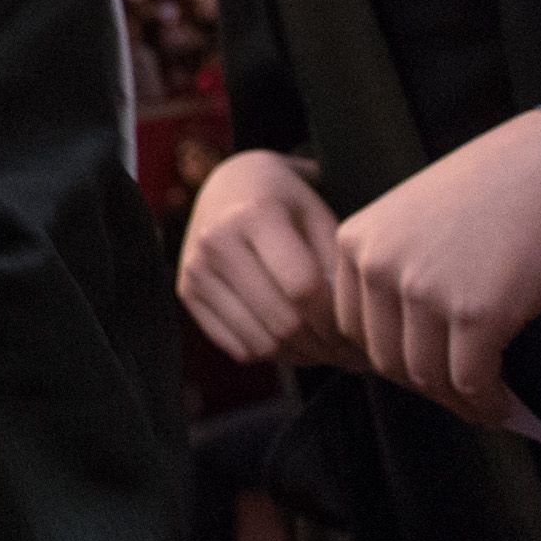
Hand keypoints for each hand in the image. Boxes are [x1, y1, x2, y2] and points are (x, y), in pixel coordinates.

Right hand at [177, 150, 364, 370]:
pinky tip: (292, 343)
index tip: (354, 325)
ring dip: (300, 357)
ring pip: (260, 344)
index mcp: (254, 214)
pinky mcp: (186, 292)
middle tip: (349, 352)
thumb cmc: (285, 203)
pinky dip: (271, 355)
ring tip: (325, 350)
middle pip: (282, 321)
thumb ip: (335, 268)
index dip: (337, 317)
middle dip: (324, 346)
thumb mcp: (317, 217)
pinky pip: (238, 349)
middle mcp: (216, 241)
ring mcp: (195, 269)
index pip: (303, 287)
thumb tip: (350, 331)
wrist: (227, 184)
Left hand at [329, 107, 540, 425]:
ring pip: (428, 377)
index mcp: (354, 242)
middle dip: (424, 387)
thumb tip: (401, 351)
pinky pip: (470, 382)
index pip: (351, 328)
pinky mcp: (476, 314)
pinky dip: (488, 404)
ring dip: (458, 403)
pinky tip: (505, 406)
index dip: (388, 359)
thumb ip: (392, 271)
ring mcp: (424, 291)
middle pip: (386, 359)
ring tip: (484, 407)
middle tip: (457, 398)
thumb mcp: (411, 221)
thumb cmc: (489, 194)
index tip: (420, 372)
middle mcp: (378, 267)